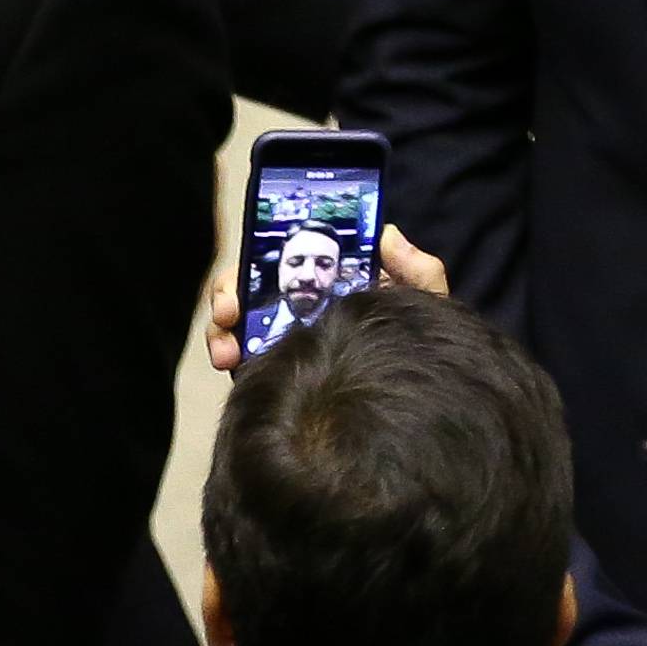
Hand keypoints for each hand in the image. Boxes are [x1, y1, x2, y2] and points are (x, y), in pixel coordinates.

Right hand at [203, 225, 451, 371]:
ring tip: (225, 349)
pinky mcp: (271, 370)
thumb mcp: (425, 307)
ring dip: (220, 328)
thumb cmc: (419, 350)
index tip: (254, 262)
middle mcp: (302, 306)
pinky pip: (238, 357)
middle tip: (228, 311)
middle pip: (253, 286)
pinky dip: (225, 354)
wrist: (411, 411)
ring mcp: (283, 340)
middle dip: (230, 292)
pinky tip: (230, 365)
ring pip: (237, 321)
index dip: (265, 252)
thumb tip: (387, 234)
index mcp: (332, 284)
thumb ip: (417, 269)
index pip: (292, 256)